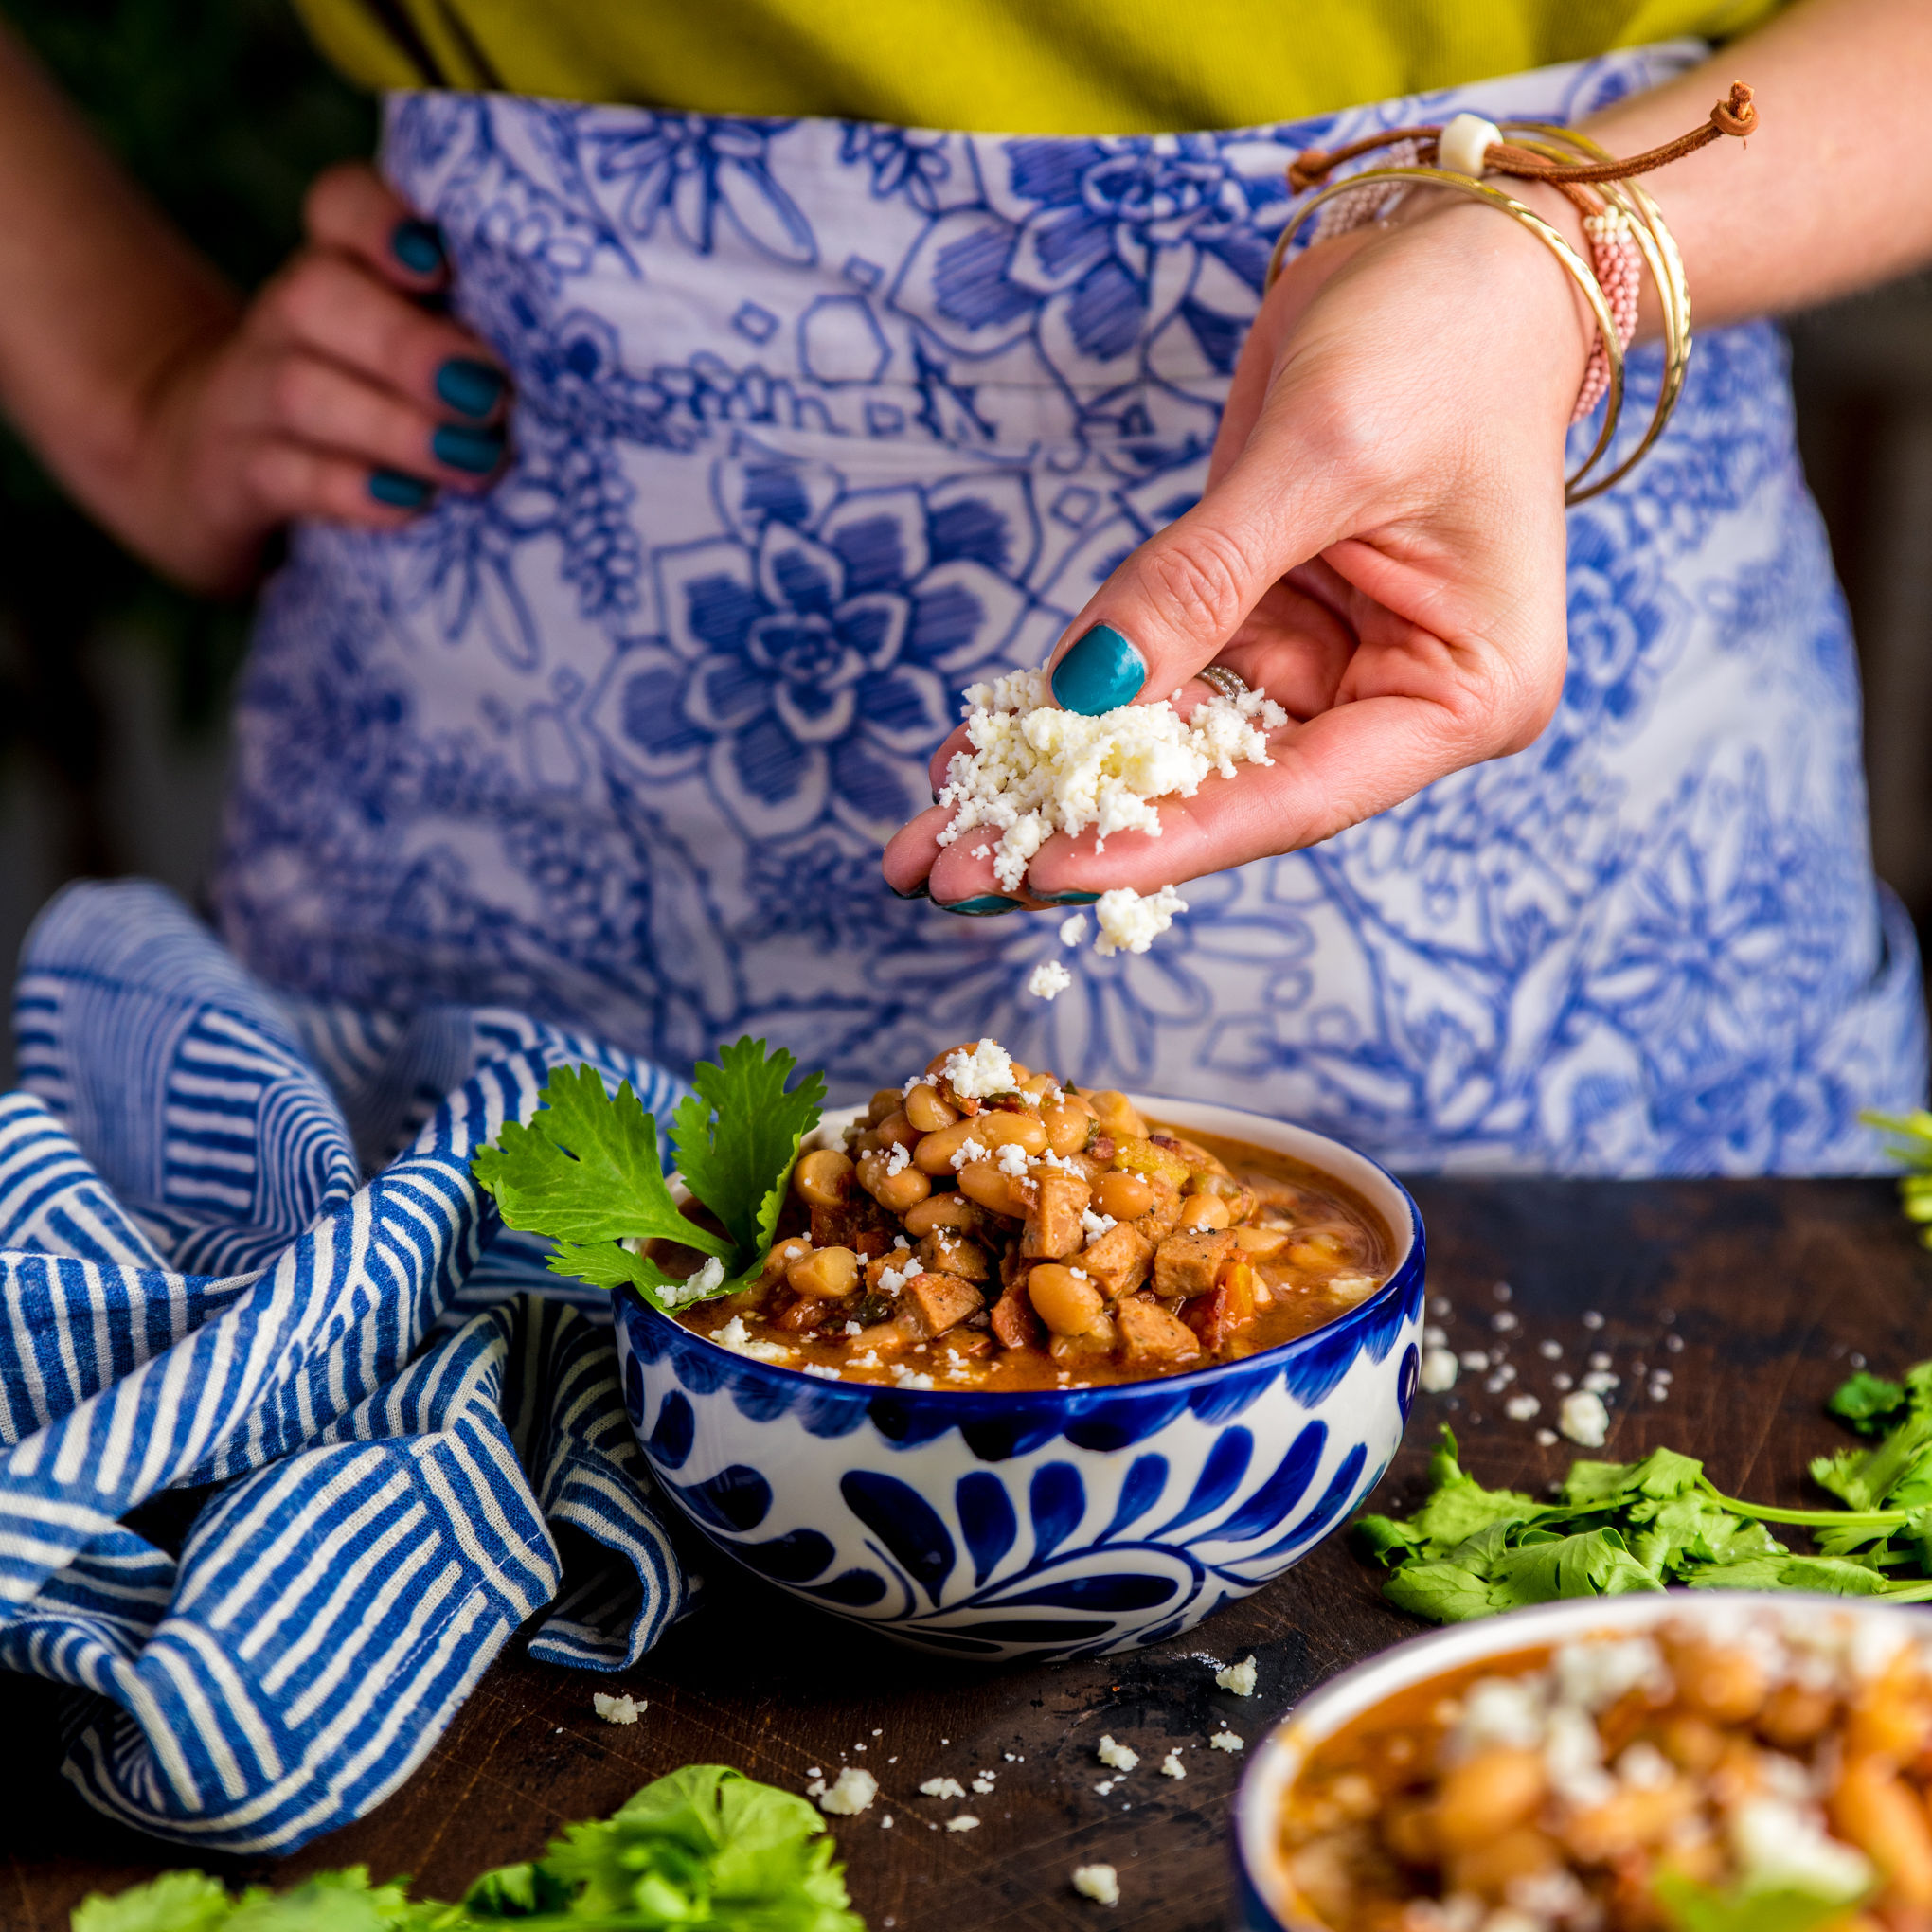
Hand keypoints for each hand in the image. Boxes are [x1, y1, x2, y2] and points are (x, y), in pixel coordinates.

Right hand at [132, 164, 510, 592]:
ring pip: (301, 389)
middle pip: (318, 296)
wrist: (211, 473)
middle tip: (489, 397)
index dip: (382, 221)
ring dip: (396, 426)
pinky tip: (407, 504)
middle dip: (410, 347)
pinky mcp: (235, 476)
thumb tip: (577, 365)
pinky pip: (282, 474)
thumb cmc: (361, 409)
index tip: (439, 264)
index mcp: (336, 272)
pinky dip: (349, 489)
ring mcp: (247, 398)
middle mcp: (284, 321)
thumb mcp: (407, 357)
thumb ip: (470, 339)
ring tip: (471, 461)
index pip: (339, 207)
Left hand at [882, 188, 1593, 909]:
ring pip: (1167, 750)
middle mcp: (1386, 704)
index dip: (1163, 839)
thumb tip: (1084, 689)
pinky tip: (976, 744)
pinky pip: (1150, 679)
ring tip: (933, 834)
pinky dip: (1067, 705)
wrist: (1457, 252)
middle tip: (951, 875)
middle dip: (1079, 830)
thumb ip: (1201, 579)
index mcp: (1461, 697)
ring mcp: (1317, 666)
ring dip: (1051, 781)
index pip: (1294, 796)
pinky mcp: (1254, 620)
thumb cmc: (1440, 340)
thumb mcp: (1323, 454)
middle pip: (1219, 794)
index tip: (1044, 871)